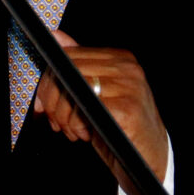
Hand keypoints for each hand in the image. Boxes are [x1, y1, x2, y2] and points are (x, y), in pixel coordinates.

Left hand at [33, 29, 167, 194]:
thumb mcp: (99, 91)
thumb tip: (55, 36)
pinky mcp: (128, 109)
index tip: (42, 101)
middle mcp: (128, 68)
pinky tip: (85, 134)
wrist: (151, 158)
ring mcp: (130, 87)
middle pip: (68, 71)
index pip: (69, 56)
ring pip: (74, 90)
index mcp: (120, 58)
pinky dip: (76, 125)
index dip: (49, 80)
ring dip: (64, 116)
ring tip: (72, 130)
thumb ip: (79, 63)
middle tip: (53, 119)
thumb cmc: (123, 125)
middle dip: (52, 99)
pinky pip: (85, 110)